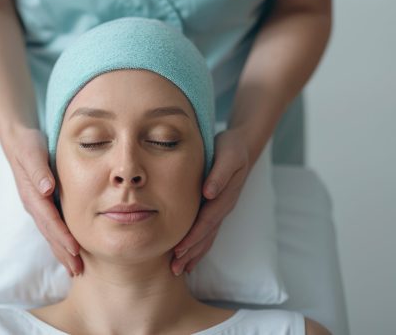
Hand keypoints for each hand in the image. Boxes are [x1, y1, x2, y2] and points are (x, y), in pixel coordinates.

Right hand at [4, 126, 82, 276]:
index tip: (75, 250)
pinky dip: (60, 240)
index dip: (62, 236)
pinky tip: (68, 249)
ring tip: (74, 268)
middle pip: (50, 233)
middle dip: (63, 253)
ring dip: (61, 251)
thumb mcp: (32, 152)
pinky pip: (51, 226)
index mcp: (32, 195)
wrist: (17, 138)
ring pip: (50, 233)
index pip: (50, 220)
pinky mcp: (42, 203)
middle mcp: (33, 204)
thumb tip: (46, 188)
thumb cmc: (27, 144)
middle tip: (78, 270)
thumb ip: (38, 170)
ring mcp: (37, 206)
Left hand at [171, 128, 251, 275]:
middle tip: (175, 269)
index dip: (193, 236)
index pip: (207, 221)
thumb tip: (208, 193)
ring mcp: (220, 210)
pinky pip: (207, 232)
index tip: (179, 249)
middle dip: (191, 253)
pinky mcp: (216, 209)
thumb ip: (219, 174)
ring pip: (207, 237)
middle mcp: (222, 207)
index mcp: (224, 197)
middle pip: (206, 235)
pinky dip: (198, 246)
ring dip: (194, 254)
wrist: (241, 147)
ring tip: (179, 269)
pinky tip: (188, 256)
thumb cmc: (231, 149)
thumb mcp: (228, 156)